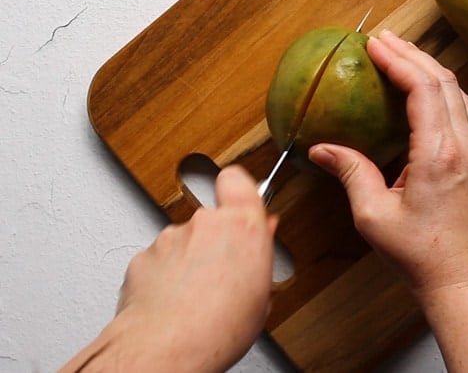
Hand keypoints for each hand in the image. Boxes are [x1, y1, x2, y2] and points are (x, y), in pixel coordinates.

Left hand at [62, 165, 276, 372]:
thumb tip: (264, 235)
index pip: (238, 180)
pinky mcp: (144, 255)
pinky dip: (165, 274)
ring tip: (198, 294)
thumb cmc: (217, 327)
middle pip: (212, 216)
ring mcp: (171, 237)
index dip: (239, 189)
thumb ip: (261, 252)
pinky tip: (174, 300)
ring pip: (184, 239)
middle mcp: (204, 224)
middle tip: (224, 269)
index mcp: (242, 226)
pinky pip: (160, 258)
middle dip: (216, 237)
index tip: (243, 200)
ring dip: (190, 258)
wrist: (166, 348)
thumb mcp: (262, 293)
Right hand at [309, 31, 467, 371]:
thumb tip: (321, 149)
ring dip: (429, 67)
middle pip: (442, 81)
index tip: (374, 45)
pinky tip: (424, 87)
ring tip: (401, 53)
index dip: (397, 61)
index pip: (422, 89)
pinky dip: (441, 87)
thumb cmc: (419, 254)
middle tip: (383, 38)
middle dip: (412, 54)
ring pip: (456, 92)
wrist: (460, 278)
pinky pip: (461, 109)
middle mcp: (461, 146)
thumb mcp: (373, 215)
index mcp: (437, 154)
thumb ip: (350, 173)